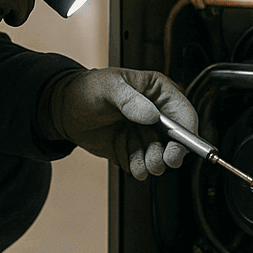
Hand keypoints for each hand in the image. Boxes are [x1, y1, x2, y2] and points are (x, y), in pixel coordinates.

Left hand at [49, 69, 197, 179]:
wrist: (64, 110)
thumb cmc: (87, 89)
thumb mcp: (108, 87)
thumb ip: (129, 99)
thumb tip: (151, 115)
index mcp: (157, 92)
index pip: (185, 114)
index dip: (187, 134)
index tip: (178, 151)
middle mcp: (156, 114)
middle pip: (177, 141)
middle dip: (168, 155)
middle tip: (157, 162)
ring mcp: (145, 133)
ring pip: (160, 156)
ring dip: (149, 163)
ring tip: (135, 161)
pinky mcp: (134, 150)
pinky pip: (142, 164)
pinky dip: (135, 166)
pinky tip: (124, 157)